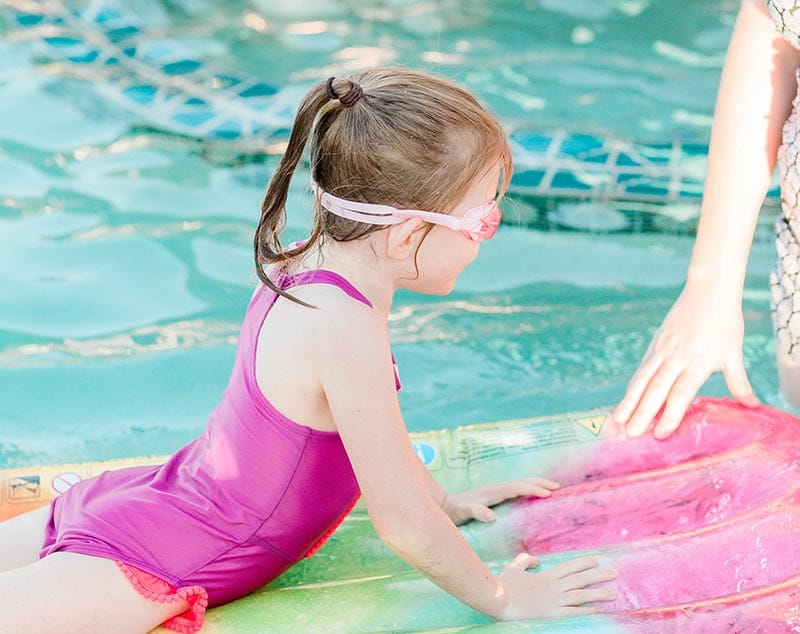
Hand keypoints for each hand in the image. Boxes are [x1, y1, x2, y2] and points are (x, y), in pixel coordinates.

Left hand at [442, 478, 559, 525]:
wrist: (446, 506)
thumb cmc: (456, 512)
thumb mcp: (464, 513)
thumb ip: (476, 512)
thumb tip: (491, 517)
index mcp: (493, 492)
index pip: (518, 487)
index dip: (533, 489)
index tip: (549, 494)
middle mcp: (497, 488)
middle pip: (522, 481)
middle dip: (540, 483)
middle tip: (558, 488)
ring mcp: (496, 490)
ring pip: (521, 483)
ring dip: (536, 484)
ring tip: (552, 488)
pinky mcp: (495, 495)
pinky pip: (516, 489)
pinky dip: (529, 489)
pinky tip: (534, 495)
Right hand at [495, 554, 616, 619]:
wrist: (499, 598)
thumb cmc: (504, 584)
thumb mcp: (514, 567)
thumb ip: (525, 560)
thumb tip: (536, 559)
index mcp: (546, 575)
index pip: (570, 567)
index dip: (584, 563)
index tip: (598, 559)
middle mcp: (554, 586)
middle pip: (580, 579)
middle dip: (598, 575)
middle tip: (614, 573)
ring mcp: (555, 600)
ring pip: (581, 595)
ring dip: (599, 593)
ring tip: (614, 593)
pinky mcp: (552, 613)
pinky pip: (574, 612)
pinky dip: (587, 611)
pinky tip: (599, 610)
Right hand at [612, 284, 758, 438]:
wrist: (707, 291)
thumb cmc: (725, 322)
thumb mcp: (733, 353)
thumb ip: (739, 382)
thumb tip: (753, 406)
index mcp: (698, 362)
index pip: (680, 393)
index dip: (670, 414)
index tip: (661, 434)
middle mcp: (676, 358)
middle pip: (656, 390)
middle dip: (642, 414)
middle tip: (631, 435)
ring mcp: (662, 351)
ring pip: (642, 380)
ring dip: (629, 402)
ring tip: (617, 421)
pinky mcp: (654, 345)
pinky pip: (641, 371)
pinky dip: (631, 388)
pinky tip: (624, 402)